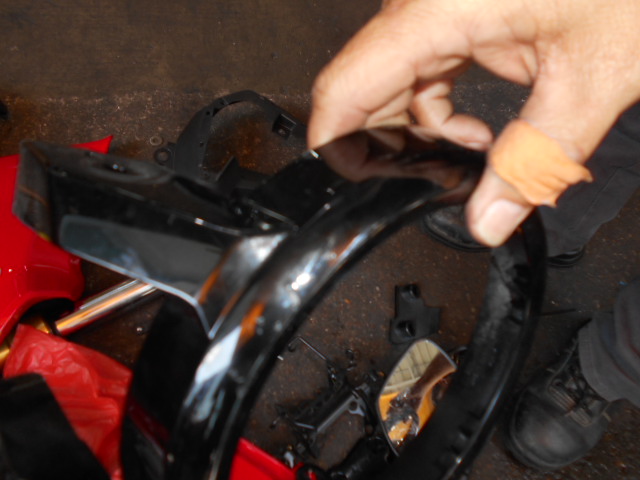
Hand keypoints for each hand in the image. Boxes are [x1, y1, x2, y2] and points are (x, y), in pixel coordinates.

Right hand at [308, 0, 639, 245]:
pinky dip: (437, 111)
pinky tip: (476, 131)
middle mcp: (423, 4)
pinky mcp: (453, 13)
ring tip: (467, 156)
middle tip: (428, 183)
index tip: (356, 187)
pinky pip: (419, 72)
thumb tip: (490, 221)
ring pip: (388, 85)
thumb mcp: (594, 78)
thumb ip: (537, 159)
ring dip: (417, 132)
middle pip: (361, 91)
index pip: (344, 87)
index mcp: (437, 11)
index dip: (336, 146)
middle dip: (386, 149)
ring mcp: (435, 7)